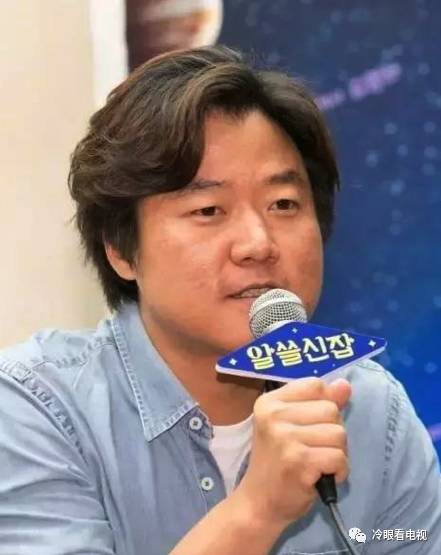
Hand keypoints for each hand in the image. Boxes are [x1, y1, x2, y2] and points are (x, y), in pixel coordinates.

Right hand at [233, 377, 351, 528]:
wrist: (259, 502)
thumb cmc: (277, 461)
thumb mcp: (292, 425)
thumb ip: (318, 403)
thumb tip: (344, 384)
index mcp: (269, 402)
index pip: (315, 385)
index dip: (324, 404)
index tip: (311, 424)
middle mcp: (273, 415)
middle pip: (330, 409)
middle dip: (332, 431)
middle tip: (314, 449)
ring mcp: (285, 438)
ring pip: (339, 433)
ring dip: (337, 452)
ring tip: (317, 463)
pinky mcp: (299, 461)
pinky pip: (339, 457)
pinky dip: (339, 470)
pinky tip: (322, 476)